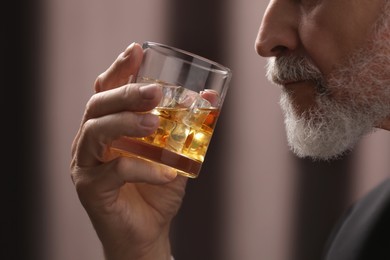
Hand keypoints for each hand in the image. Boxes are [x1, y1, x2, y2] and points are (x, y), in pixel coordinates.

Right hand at [70, 42, 186, 259]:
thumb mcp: (175, 154)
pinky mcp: (90, 188)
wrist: (147, 232)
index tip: (137, 51)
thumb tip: (208, 99)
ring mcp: (86, 164)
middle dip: (125, 93)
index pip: (106, 90)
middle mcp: (90, 141)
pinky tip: (167, 174)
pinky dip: (143, 169)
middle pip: (97, 105)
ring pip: (95, 132)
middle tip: (154, 92)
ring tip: (155, 124)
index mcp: (107, 127)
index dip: (119, 69)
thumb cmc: (156, 190)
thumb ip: (186, 128)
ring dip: (127, 123)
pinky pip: (115, 171)